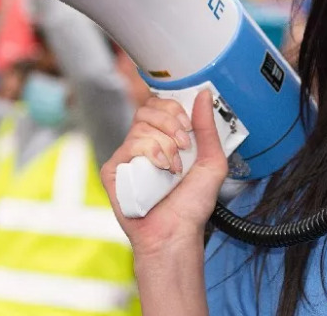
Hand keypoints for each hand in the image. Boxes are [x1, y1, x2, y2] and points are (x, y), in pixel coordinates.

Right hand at [102, 90, 227, 255]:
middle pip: (147, 109)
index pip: (160, 105)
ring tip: (174, 168)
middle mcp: (143, 144)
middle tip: (184, 145)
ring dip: (165, 144)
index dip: (173, 108)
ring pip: (140, 126)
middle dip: (170, 121)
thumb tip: (204, 94)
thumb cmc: (193, 204)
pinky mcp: (114, 170)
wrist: (177, 232)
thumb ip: (207, 127)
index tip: (189, 126)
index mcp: (164, 138)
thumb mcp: (212, 161)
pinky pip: (129, 145)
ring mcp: (127, 157)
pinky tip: (161, 169)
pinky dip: (150, 152)